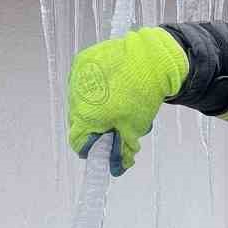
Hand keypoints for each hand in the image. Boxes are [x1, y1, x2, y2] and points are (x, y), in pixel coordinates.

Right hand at [67, 28, 188, 174]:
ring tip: (116, 99)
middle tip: (116, 121)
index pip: (78, 142)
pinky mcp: (83, 61)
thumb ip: (122, 151)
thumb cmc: (142, 94)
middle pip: (78, 121)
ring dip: (93, 105)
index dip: (92, 147)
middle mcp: (76, 96)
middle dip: (95, 125)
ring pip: (80, 100)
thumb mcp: (134, 128)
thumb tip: (116, 169)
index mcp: (86, 116)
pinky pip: (83, 81)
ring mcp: (77, 76)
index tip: (105, 146)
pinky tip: (112, 83)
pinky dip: (94, 86)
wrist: (151, 58)